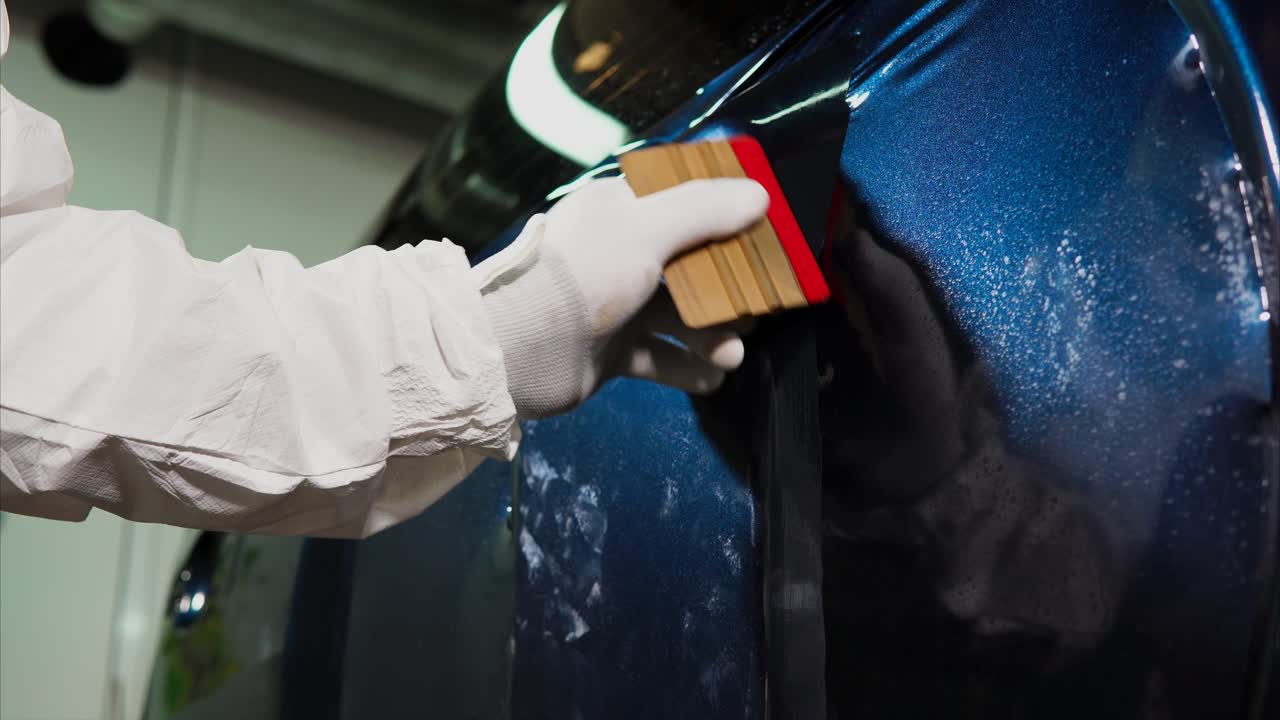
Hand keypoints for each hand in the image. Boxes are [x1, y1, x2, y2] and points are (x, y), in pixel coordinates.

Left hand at [475, 176, 768, 417]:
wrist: (524, 347)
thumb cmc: (585, 274)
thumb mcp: (648, 228)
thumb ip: (705, 210)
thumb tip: (760, 194)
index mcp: (621, 210)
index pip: (684, 200)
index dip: (726, 211)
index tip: (766, 228)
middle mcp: (622, 253)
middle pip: (691, 263)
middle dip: (729, 287)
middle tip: (761, 305)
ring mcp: (617, 305)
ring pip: (682, 315)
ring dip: (715, 335)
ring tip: (731, 354)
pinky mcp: (614, 350)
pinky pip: (663, 358)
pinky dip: (689, 369)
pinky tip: (713, 377)